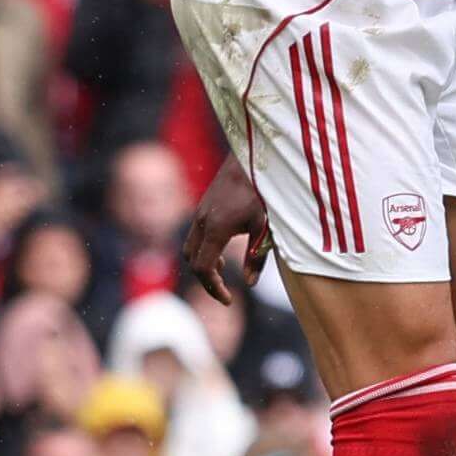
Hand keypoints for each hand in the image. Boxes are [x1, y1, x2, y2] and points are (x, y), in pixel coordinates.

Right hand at [183, 155, 271, 300]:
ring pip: (190, 249)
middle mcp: (202, 222)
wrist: (252, 156)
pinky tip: (221, 248)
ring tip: (223, 268)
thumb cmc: (264, 190)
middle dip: (206, 279)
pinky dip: (202, 249)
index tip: (228, 299)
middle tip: (225, 291)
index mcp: (216, 228)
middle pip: (193, 262)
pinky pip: (193, 236)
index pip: (204, 268)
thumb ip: (258, 255)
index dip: (214, 288)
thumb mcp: (266, 225)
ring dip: (202, 263)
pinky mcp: (202, 207)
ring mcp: (199, 213)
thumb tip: (250, 283)